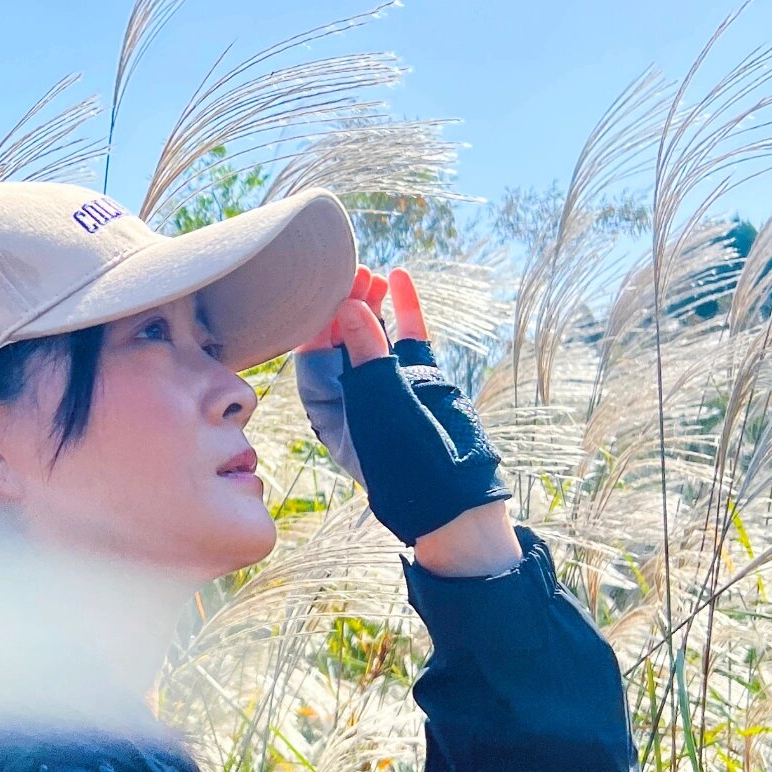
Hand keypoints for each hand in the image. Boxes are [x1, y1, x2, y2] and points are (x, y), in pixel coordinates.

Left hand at [296, 267, 521, 576]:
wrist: (459, 497)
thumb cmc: (409, 460)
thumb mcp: (383, 406)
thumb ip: (367, 357)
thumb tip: (346, 306)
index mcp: (329, 411)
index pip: (312, 359)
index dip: (317, 324)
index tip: (325, 293)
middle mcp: (356, 396)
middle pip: (342, 341)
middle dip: (344, 306)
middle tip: (351, 273)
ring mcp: (391, 386)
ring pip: (375, 335)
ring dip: (372, 303)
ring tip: (373, 274)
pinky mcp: (422, 380)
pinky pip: (409, 339)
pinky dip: (404, 310)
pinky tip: (400, 278)